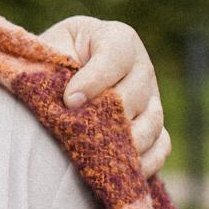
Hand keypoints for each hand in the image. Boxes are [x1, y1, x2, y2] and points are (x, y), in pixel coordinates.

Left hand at [45, 15, 168, 177]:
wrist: (55, 77)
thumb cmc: (49, 60)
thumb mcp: (48, 52)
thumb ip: (56, 67)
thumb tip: (71, 102)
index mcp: (117, 38)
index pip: (117, 55)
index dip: (94, 80)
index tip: (69, 101)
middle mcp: (141, 66)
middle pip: (135, 93)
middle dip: (108, 116)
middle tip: (81, 134)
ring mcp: (152, 97)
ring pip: (151, 122)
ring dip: (127, 142)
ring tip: (98, 155)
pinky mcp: (153, 125)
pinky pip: (160, 145)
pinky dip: (144, 162)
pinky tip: (120, 171)